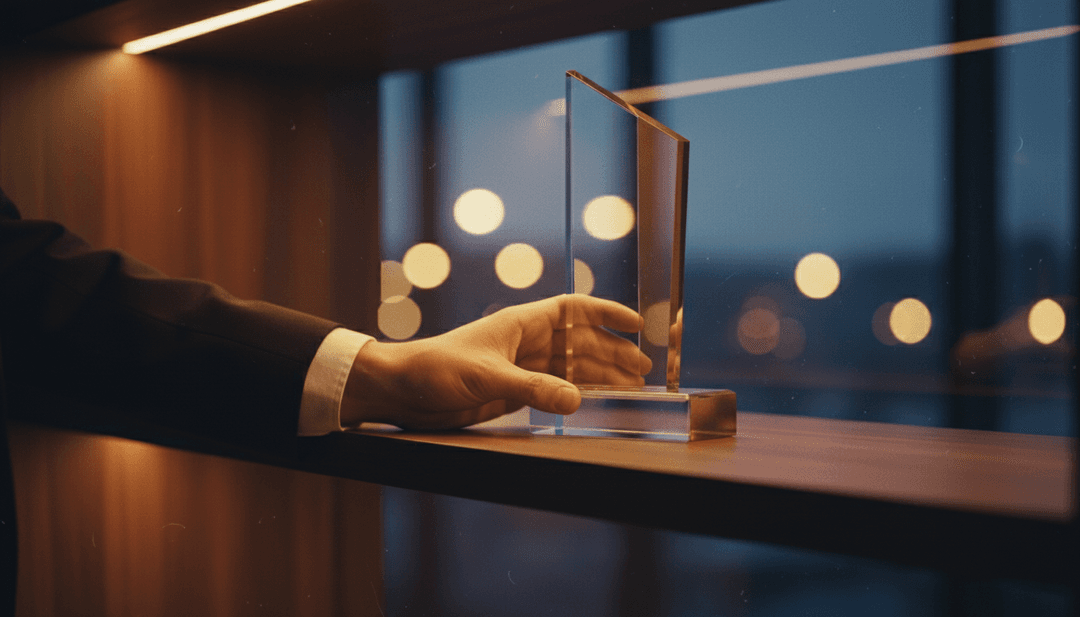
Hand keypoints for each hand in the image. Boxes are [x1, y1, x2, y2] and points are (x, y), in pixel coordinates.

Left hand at [340, 294, 649, 429]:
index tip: (636, 324)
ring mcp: (520, 368)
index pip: (573, 310)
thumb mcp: (487, 377)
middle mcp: (525, 343)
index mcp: (520, 324)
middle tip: (643, 369)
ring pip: (571, 368)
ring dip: (600, 375)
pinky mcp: (513, 392)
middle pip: (579, 343)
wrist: (402, 391)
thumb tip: (577, 399)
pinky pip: (555, 390)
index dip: (606, 314)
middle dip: (612, 352)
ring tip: (632, 386)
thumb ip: (532, 389)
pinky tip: (597, 400)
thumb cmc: (435, 370)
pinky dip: (577, 394)